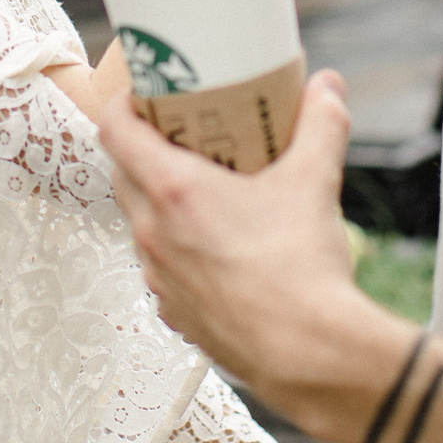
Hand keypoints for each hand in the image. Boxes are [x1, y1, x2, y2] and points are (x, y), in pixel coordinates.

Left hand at [96, 70, 407, 442]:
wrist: (309, 355)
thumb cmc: (301, 269)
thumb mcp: (315, 182)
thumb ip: (321, 125)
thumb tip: (328, 86)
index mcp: (175, 191)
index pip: (115, 131)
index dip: (121, 104)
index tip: (142, 93)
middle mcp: (154, 233)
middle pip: (123, 174)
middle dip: (142, 148)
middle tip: (179, 133)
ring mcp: (160, 278)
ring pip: (141, 224)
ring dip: (158, 200)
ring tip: (201, 188)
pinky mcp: (175, 313)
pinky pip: (162, 268)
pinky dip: (177, 247)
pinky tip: (216, 246)